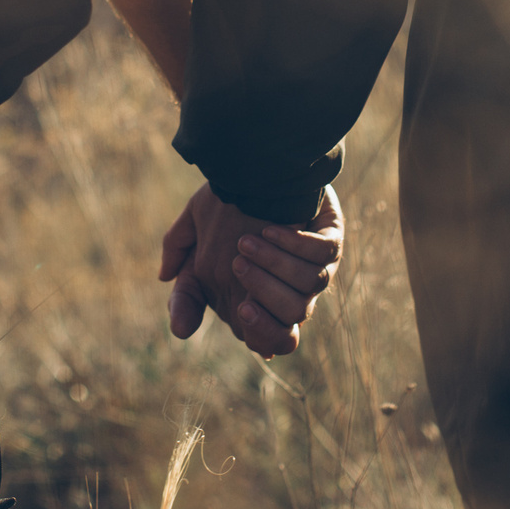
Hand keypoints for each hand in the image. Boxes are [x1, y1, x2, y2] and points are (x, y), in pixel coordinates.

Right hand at [158, 183, 343, 358]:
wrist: (251, 168)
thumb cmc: (223, 213)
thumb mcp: (194, 255)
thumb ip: (185, 292)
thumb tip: (180, 330)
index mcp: (262, 304)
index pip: (269, 340)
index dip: (260, 332)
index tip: (241, 309)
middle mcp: (293, 291)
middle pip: (293, 320)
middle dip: (267, 296)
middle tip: (238, 268)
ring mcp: (315, 266)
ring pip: (308, 286)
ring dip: (276, 265)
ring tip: (246, 242)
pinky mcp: (330, 238)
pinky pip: (322, 253)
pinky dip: (297, 243)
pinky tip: (270, 229)